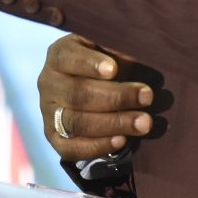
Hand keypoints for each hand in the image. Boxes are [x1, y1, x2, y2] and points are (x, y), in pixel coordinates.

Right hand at [37, 34, 155, 163]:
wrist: (88, 89)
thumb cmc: (105, 63)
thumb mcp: (109, 50)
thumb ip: (120, 54)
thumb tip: (141, 65)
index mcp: (59, 55)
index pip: (68, 57)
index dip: (90, 64)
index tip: (114, 69)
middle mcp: (49, 84)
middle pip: (78, 94)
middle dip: (116, 97)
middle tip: (148, 97)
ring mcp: (49, 112)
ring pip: (77, 122)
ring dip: (114, 124)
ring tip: (144, 123)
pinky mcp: (54, 137)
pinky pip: (71, 148)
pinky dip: (97, 146)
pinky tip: (122, 141)